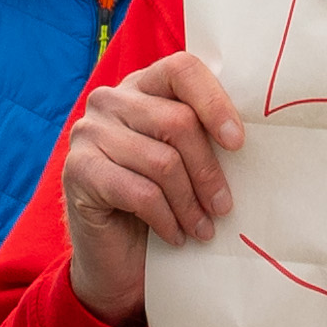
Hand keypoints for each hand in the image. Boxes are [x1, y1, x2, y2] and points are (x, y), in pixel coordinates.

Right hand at [60, 47, 250, 322]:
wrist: (115, 257)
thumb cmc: (160, 204)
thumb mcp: (185, 161)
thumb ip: (204, 135)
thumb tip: (248, 136)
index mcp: (141, 86)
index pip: (182, 70)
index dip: (214, 103)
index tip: (237, 143)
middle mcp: (109, 100)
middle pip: (177, 122)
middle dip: (208, 171)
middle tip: (223, 207)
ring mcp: (88, 133)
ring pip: (161, 161)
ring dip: (189, 203)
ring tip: (202, 229)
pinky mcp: (78, 170)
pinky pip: (140, 192)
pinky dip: (166, 219)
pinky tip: (175, 235)